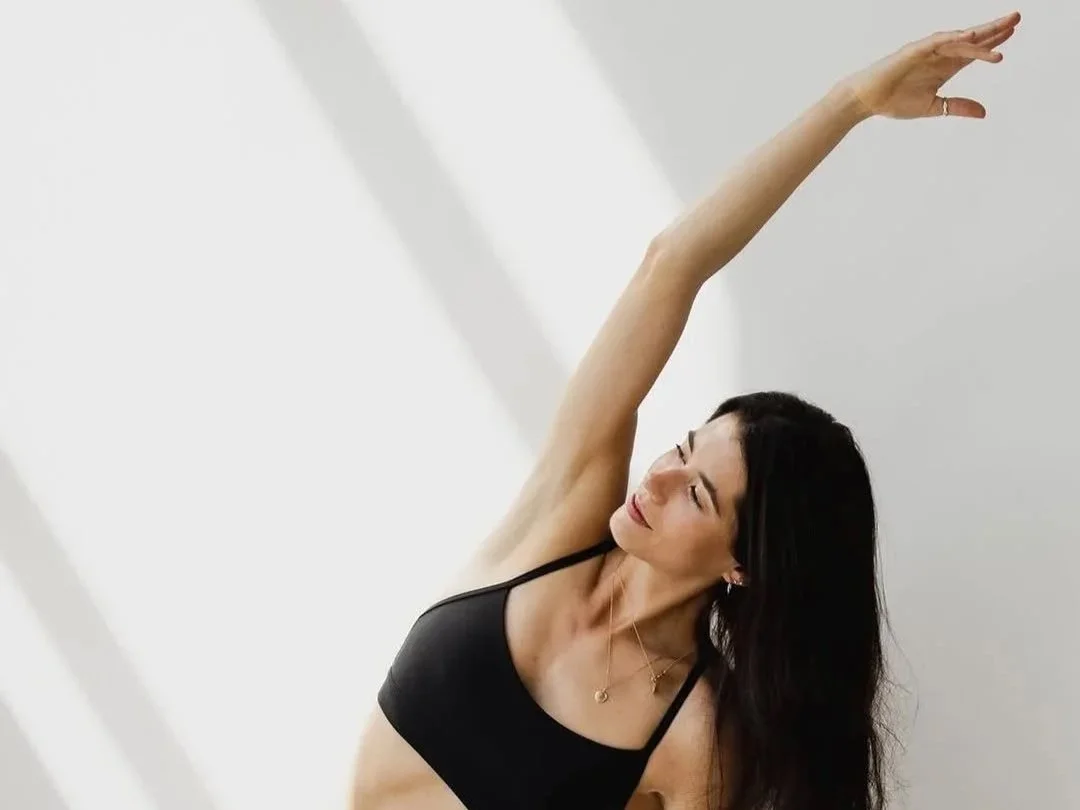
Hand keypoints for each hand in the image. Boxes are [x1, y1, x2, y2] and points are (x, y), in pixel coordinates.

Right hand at [839, 12, 1020, 119]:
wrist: (866, 100)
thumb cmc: (894, 102)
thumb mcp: (934, 107)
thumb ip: (958, 106)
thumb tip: (984, 112)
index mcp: (944, 67)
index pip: (974, 51)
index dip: (993, 43)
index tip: (1012, 33)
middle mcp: (939, 55)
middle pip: (972, 39)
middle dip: (995, 28)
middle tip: (1017, 18)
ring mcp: (927, 51)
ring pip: (960, 40)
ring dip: (981, 34)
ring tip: (1004, 29)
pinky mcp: (914, 51)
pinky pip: (938, 41)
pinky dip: (955, 37)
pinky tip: (971, 35)